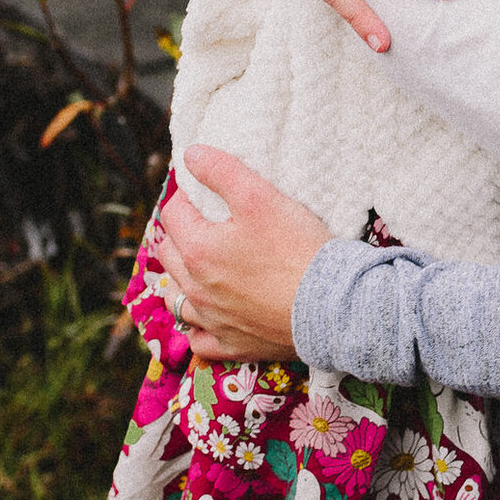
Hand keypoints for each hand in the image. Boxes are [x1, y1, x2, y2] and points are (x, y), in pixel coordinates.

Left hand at [156, 146, 331, 363]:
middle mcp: (196, 289)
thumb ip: (222, 171)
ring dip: (179, 281)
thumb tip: (191, 154)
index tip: (204, 192)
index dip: (187, 196)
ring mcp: (212, 321)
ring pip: (176, 300)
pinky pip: (198, 340)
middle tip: (202, 223)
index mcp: (197, 250)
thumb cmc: (297, 249)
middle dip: (179, 234)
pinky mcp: (232, 345)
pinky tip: (208, 316)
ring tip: (197, 269)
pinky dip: (197, 327)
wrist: (331, 306)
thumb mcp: (260, 197)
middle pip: (168, 255)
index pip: (173, 214)